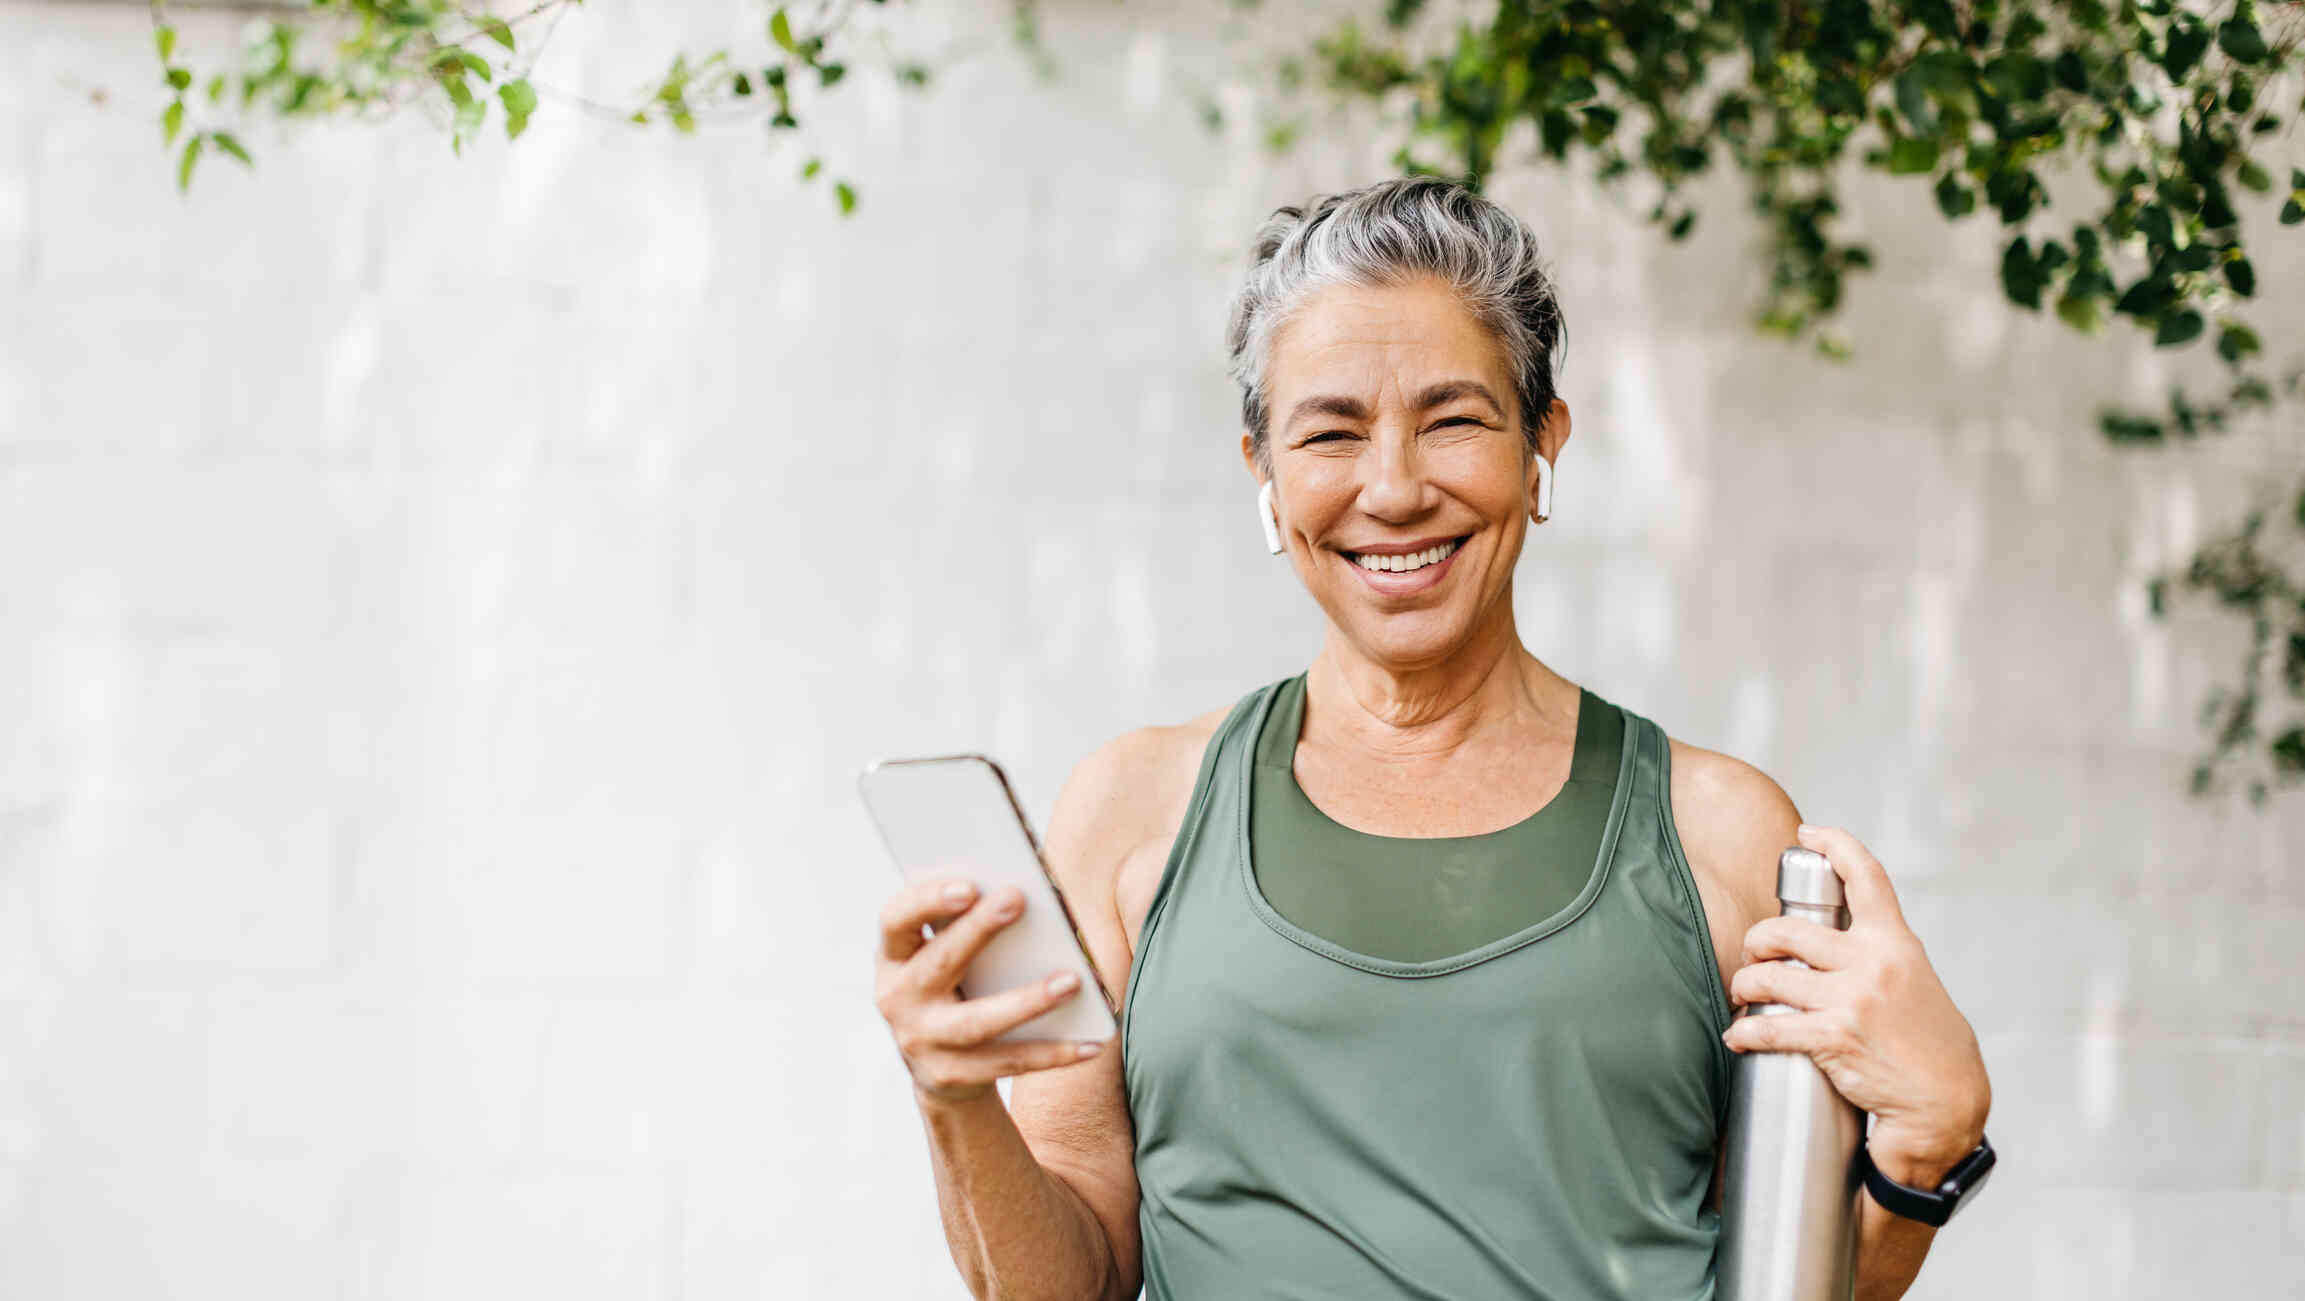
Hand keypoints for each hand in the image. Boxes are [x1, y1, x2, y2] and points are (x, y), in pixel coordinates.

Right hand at [873, 876, 1107, 1104]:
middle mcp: (897, 999)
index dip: (926, 901)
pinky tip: (1090, 1042)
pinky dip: (1053, 1053)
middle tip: (1018, 899)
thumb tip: (1027, 894)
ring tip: (1072, 981)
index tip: (968, 885)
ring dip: (1028, 1000)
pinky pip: (1009, 1062)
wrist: (938, 1066)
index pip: (895, 920)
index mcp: (894, 957)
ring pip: (978, 1022)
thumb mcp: (942, 955)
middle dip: (978, 930)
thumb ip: (965, 924)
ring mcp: (921, 1042)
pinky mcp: (952, 1076)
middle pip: (939, 962)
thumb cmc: (954, 985)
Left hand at [1722, 824, 1991, 1180]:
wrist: (1946, 1101)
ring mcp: (1853, 999)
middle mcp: (1873, 962)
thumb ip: (1879, 954)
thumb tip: (1834, 939)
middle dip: (1757, 940)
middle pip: (1788, 929)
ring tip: (1743, 994)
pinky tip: (1738, 1036)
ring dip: (1744, 984)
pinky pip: (1771, 1026)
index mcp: (1895, 942)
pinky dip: (1745, 1031)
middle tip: (1753, 956)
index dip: (1834, 844)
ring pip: (1770, 975)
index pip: (1866, 876)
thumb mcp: (1914, 980)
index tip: (1808, 833)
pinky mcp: (1836, 1037)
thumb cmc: (1928, 1043)